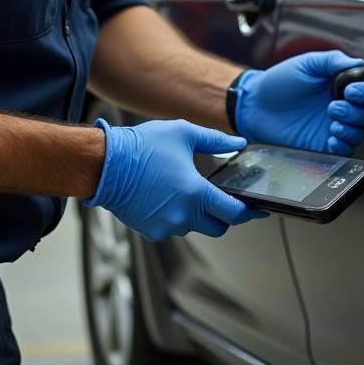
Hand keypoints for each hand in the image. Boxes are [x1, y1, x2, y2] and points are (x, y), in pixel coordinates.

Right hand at [81, 118, 266, 240]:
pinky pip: (172, 227)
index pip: (233, 213)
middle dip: (224, 215)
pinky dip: (176, 216)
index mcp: (195, 194)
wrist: (104, 164)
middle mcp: (183, 216)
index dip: (250, 212)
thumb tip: (238, 144)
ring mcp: (166, 226)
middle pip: (218, 227)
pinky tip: (167, 195)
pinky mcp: (151, 231)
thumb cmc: (141, 147)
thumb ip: (216, 141)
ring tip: (185, 188)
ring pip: (194, 226)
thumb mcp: (184, 133)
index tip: (258, 210)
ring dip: (197, 213)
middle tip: (222, 198)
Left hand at [235, 51, 363, 155]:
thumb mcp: (307, 63)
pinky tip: (330, 138)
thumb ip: (333, 60)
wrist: (255, 105)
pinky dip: (342, 145)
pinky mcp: (322, 146)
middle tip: (333, 107)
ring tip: (331, 122)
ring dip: (350, 129)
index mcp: (340, 86)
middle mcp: (341, 107)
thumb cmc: (279, 81)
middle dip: (356, 112)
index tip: (350, 91)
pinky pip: (344, 151)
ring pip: (358, 133)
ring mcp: (332, 127)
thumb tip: (359, 63)